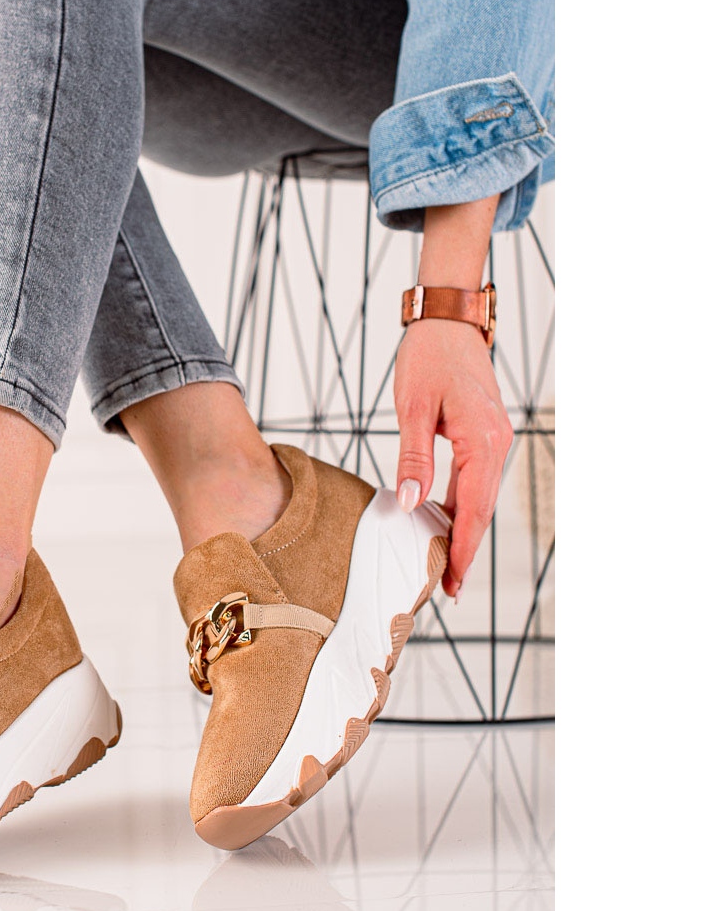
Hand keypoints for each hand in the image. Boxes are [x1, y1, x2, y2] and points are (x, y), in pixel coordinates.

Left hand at [393, 318, 512, 597]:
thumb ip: (414, 457)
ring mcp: (494, 439)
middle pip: (481, 510)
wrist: (448, 322)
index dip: (462, 549)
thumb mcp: (413, 407)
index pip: (474, 509)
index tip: (453, 583)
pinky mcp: (485, 434)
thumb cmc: (428, 357)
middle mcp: (497, 444)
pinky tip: (444, 522)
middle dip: (465, 549)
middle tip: (447, 588)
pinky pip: (476, 479)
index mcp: (483, 440)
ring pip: (480, 497)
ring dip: (464, 530)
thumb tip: (412, 504)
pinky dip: (462, 504)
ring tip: (443, 565)